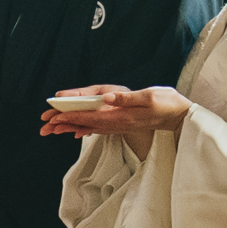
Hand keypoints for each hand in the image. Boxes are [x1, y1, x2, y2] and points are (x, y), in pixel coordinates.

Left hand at [41, 84, 186, 138]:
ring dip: (72, 128)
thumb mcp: (150, 96)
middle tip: (45, 126)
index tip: (55, 116)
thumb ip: (126, 98)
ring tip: (54, 129)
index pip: (91, 117)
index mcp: (122, 116)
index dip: (71, 116)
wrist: (181, 118)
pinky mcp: (123, 124)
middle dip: (65, 124)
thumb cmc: (168, 104)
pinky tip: (78, 131)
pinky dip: (86, 128)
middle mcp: (118, 123)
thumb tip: (106, 97)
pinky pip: (99, 128)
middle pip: (86, 124)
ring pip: (90, 127)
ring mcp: (121, 125)